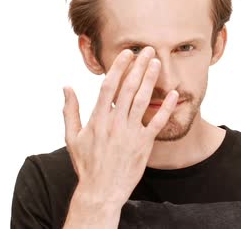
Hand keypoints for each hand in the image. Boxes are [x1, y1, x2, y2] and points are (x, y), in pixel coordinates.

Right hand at [62, 47, 178, 206]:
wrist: (100, 191)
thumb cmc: (86, 164)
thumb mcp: (72, 137)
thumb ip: (70, 111)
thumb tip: (67, 87)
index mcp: (97, 119)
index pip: (109, 86)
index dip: (119, 67)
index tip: (127, 53)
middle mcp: (114, 123)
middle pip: (128, 88)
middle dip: (138, 66)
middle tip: (148, 50)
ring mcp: (130, 133)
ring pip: (142, 100)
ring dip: (150, 80)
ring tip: (157, 63)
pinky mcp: (143, 144)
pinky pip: (157, 122)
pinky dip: (166, 108)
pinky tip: (173, 94)